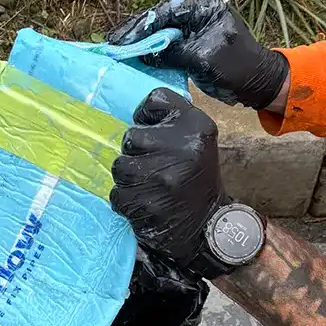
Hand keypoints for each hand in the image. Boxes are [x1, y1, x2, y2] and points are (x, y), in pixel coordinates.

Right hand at [108, 0, 289, 110]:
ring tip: (116, 50)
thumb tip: (146, 52)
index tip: (123, 38)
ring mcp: (193, 30)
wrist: (256, 84)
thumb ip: (175, 52)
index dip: (142, 24)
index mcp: (205, 9)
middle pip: (159, 19)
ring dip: (138, 42)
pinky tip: (132, 57)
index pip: (167, 11)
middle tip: (112, 43)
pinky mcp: (189, 46)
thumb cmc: (238, 68)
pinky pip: (164, 45)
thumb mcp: (204, 59)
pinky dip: (148, 52)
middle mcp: (197, 15)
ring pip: (159, 32)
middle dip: (135, 32)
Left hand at [110, 88, 229, 280]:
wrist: (207, 223)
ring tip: (150, 185)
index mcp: (196, 127)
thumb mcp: (197, 134)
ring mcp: (162, 179)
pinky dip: (127, 199)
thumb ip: (171, 112)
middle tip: (156, 166)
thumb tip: (138, 111)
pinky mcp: (145, 205)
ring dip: (129, 177)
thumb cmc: (195, 173)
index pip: (154, 101)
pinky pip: (117, 194)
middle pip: (130, 137)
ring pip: (119, 166)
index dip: (148, 119)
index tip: (157, 135)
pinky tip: (146, 202)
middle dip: (137, 152)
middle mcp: (181, 150)